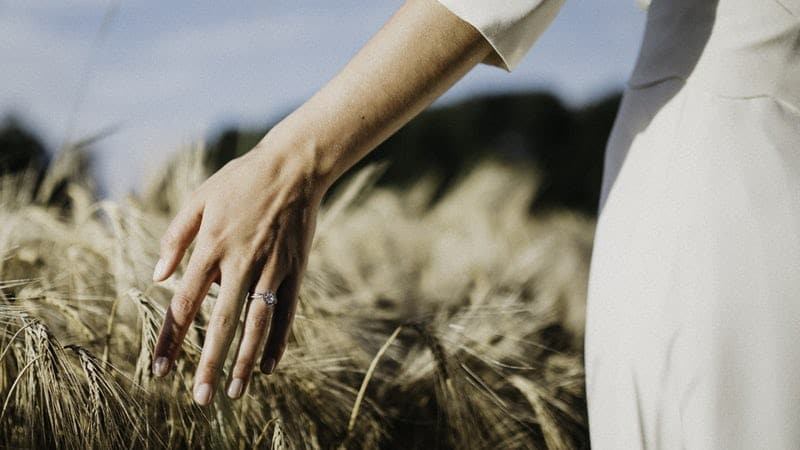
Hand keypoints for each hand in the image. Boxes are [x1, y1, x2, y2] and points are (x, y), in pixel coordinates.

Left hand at [151, 133, 322, 404]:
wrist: (293, 166)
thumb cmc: (241, 179)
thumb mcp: (199, 198)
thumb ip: (175, 238)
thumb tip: (157, 278)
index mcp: (211, 245)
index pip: (185, 302)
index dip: (171, 338)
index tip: (160, 370)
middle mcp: (240, 261)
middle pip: (221, 322)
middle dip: (209, 363)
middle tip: (201, 398)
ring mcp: (271, 267)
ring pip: (256, 322)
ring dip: (244, 359)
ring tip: (235, 392)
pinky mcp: (294, 268)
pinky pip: (286, 310)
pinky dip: (278, 339)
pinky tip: (268, 365)